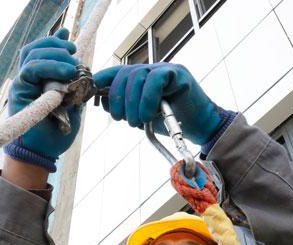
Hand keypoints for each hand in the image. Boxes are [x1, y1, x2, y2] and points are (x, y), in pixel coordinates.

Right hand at [4, 28, 81, 171]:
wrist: (44, 152)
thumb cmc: (57, 132)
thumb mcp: (73, 102)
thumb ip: (74, 84)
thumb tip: (79, 66)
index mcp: (39, 79)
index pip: (41, 50)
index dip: (54, 40)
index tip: (69, 36)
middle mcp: (28, 79)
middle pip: (35, 48)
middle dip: (56, 45)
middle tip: (74, 53)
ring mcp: (22, 84)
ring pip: (32, 54)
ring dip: (54, 54)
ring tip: (71, 66)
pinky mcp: (19, 91)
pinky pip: (30, 70)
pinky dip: (48, 66)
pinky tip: (65, 72)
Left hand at [93, 63, 223, 145]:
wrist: (198, 127)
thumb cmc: (170, 122)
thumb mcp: (140, 115)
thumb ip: (123, 107)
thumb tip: (99, 101)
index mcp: (138, 77)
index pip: (113, 72)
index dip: (100, 82)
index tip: (93, 98)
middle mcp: (149, 69)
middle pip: (122, 74)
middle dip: (117, 99)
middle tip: (123, 119)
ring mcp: (163, 68)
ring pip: (136, 76)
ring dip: (132, 104)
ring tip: (138, 121)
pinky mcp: (177, 72)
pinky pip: (154, 79)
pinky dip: (147, 99)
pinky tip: (148, 114)